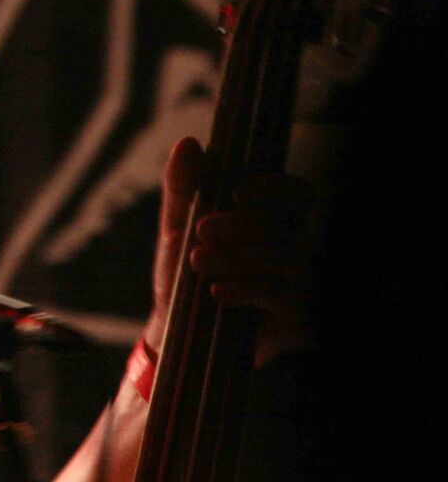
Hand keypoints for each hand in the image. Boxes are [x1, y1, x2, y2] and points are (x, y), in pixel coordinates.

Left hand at [144, 138, 314, 368]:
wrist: (176, 338)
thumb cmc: (182, 278)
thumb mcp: (176, 230)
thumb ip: (183, 189)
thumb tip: (189, 143)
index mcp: (273, 224)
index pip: (297, 194)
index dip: (275, 187)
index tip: (238, 191)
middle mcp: (298, 251)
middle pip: (290, 223)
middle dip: (243, 224)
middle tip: (202, 230)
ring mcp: (305, 286)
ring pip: (289, 256)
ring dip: (239, 256)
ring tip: (198, 261)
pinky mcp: (303, 320)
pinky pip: (286, 296)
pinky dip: (247, 288)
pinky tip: (217, 291)